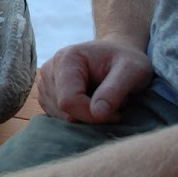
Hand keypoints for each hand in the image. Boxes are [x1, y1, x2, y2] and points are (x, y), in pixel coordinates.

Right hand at [37, 35, 152, 122]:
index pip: (68, 101)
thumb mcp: (132, 71)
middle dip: (92, 115)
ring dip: (87, 116)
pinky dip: (80, 117)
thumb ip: (114, 90)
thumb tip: (97, 113)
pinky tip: (92, 103)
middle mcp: (49, 70)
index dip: (92, 115)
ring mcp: (46, 84)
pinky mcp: (48, 97)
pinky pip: (61, 120)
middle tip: (113, 102)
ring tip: (103, 99)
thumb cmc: (126, 61)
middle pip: (65, 112)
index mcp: (66, 59)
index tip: (116, 113)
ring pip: (62, 118)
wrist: (118, 56)